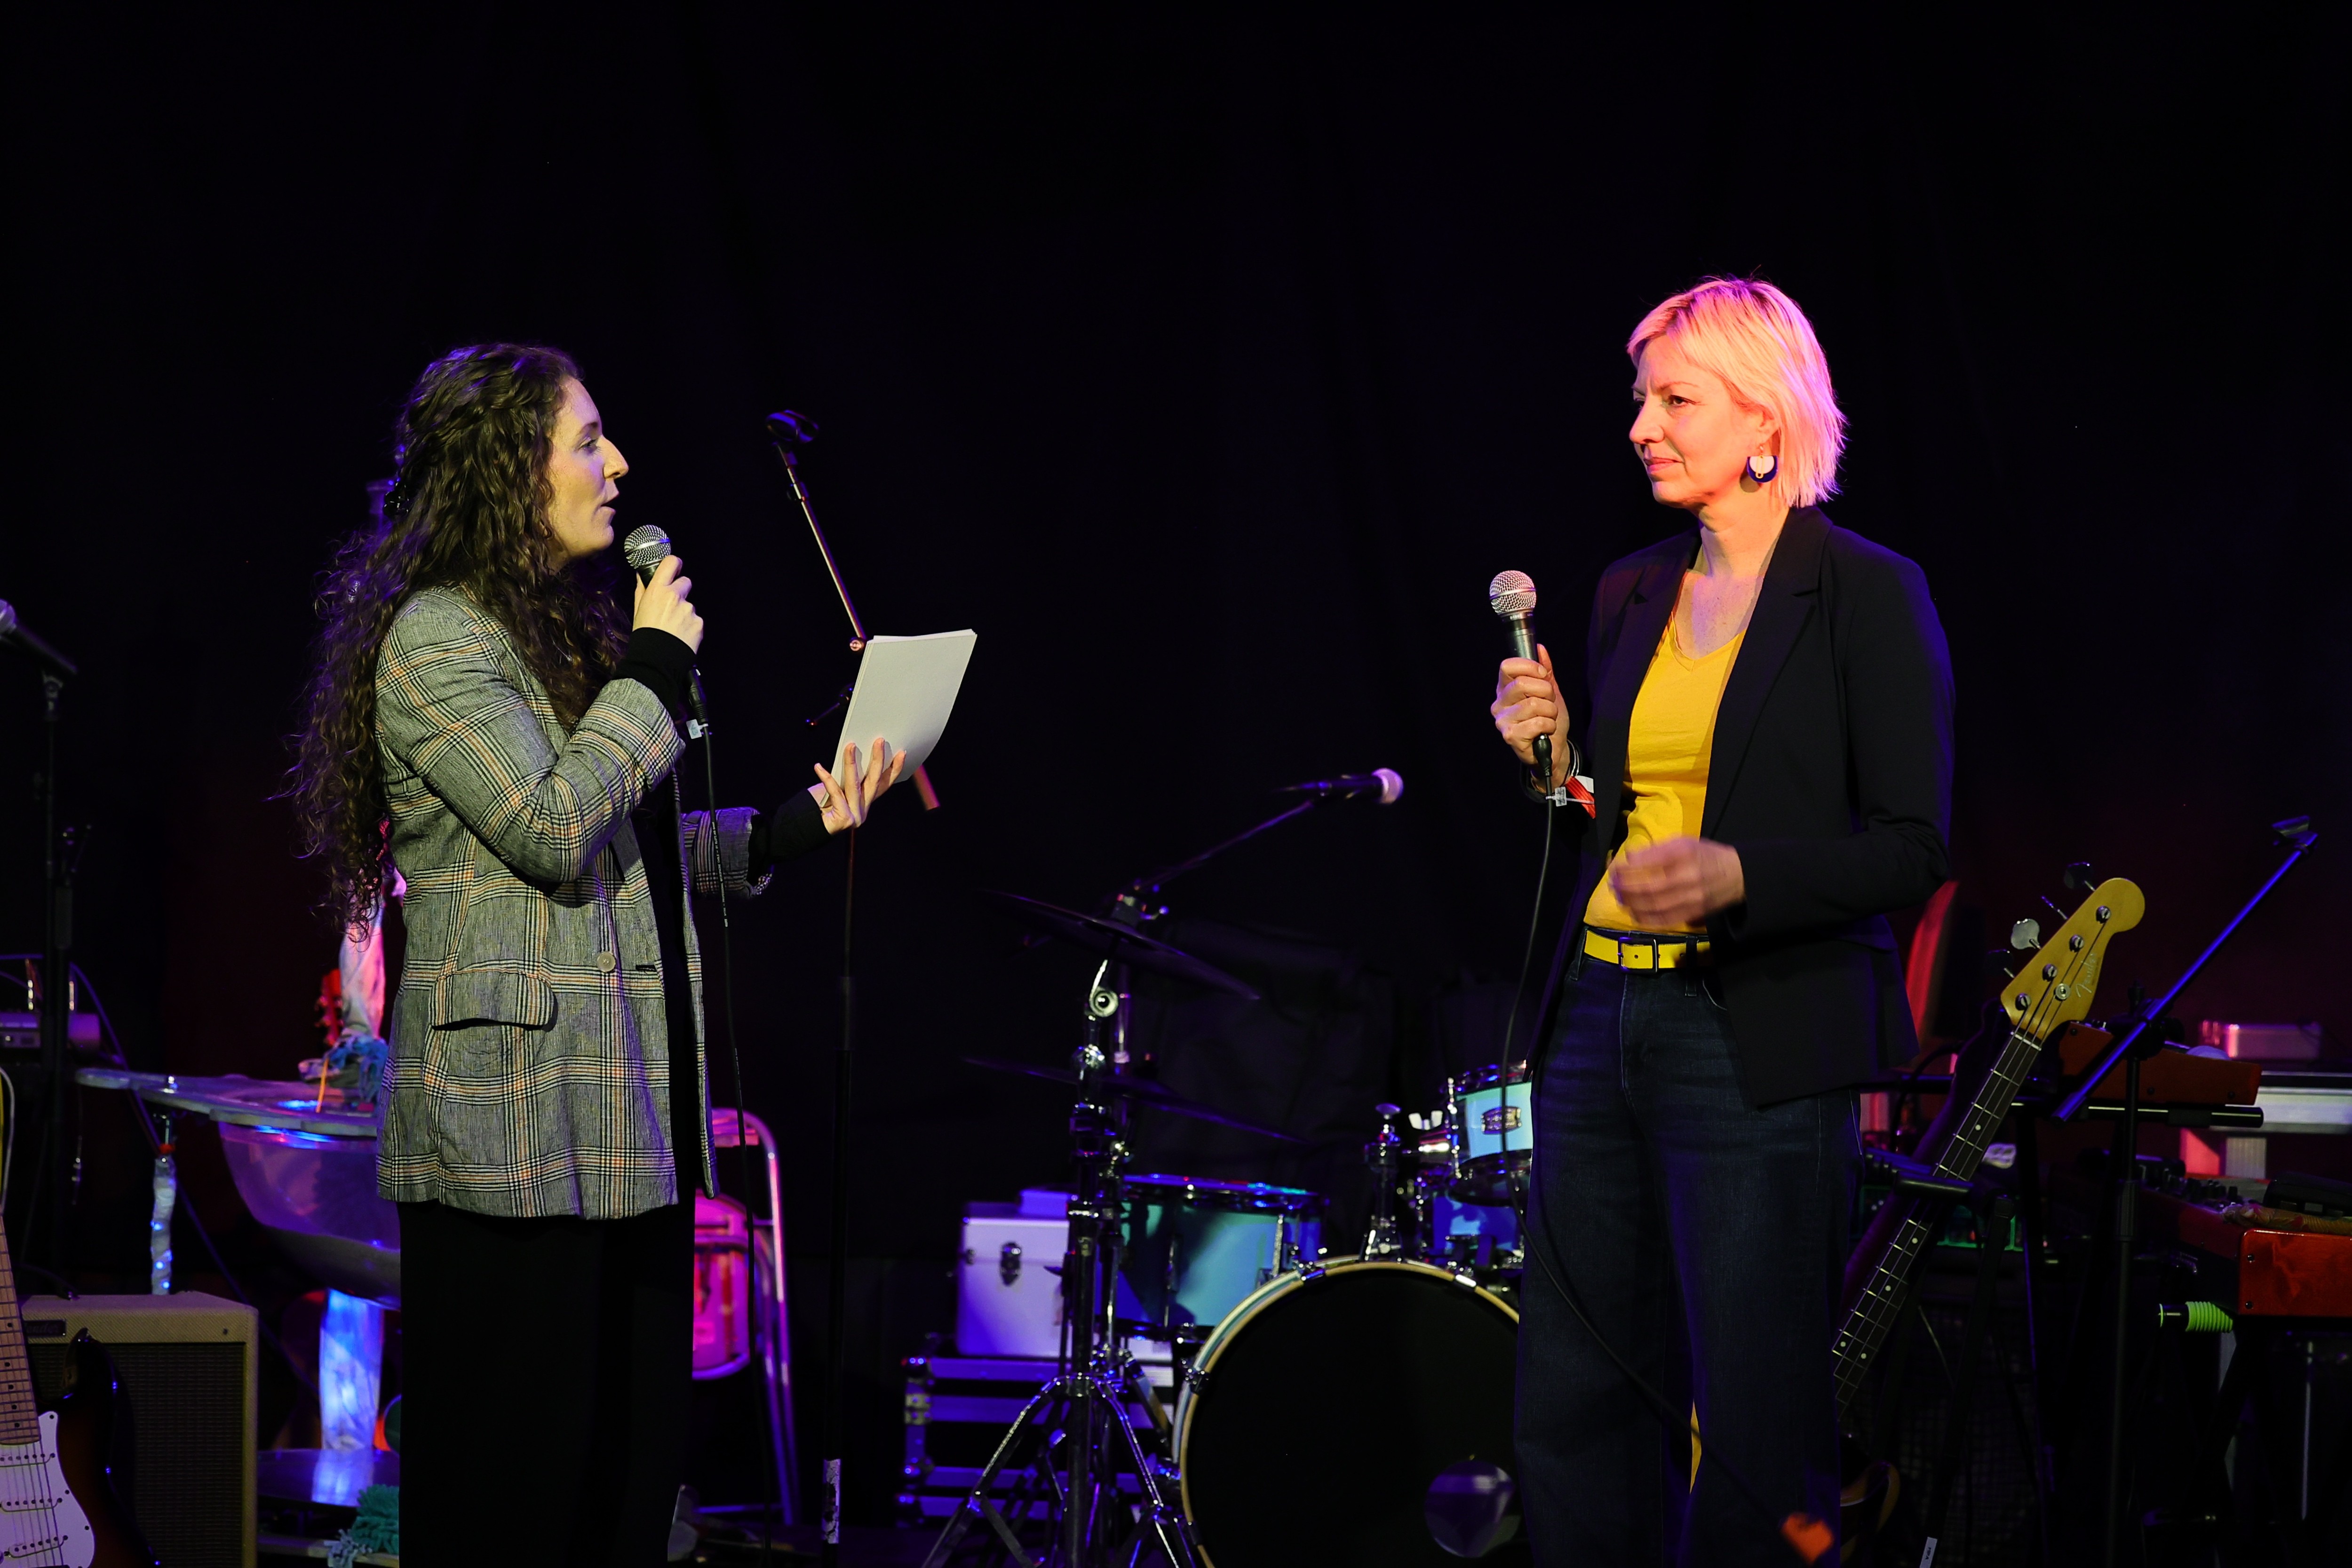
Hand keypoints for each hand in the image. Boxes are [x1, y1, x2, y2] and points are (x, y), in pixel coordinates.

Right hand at [631, 556, 703, 653]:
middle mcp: (675, 597)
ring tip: (673, 628)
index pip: (671, 563)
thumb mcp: (638, 610)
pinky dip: (690, 626)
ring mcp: (689, 610)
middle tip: (671, 607)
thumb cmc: (645, 635)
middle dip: (680, 591)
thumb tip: (641, 576)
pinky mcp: (699, 623)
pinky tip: (681, 635)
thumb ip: (642, 590)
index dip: (675, 564)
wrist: (656, 660)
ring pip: (690, 604)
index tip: (675, 568)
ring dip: (684, 612)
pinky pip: (696, 620)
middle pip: (685, 582)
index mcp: (658, 591)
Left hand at [811, 737, 906, 833]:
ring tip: (850, 746)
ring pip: (855, 785)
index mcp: (865, 802)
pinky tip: (818, 767)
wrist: (806, 826)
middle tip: (879, 741)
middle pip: (874, 781)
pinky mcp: (844, 819)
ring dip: (851, 763)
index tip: (901, 753)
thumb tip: (853, 753)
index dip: (895, 769)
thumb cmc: (820, 805)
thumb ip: (849, 778)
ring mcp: (856, 816)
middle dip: (878, 759)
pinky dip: (826, 779)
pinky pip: (835, 793)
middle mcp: (863, 810)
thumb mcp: (839, 788)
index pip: (885, 784)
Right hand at [1491, 643, 1567, 785]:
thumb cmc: (1548, 720)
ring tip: (1548, 719)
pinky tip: (1545, 731)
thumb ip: (1545, 671)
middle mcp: (1499, 704)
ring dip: (1550, 712)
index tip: (1543, 675)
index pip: (1507, 666)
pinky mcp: (1510, 736)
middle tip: (1549, 702)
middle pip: (1521, 684)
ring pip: (1534, 704)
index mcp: (1505, 689)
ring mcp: (1503, 721)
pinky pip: (1537, 722)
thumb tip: (1540, 649)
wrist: (1554, 749)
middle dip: (1545, 692)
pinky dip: (1548, 726)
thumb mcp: (1550, 692)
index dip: (1529, 667)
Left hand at [1608, 836, 1744, 927]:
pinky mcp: (1693, 913)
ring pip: (1655, 906)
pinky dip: (1646, 918)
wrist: (1737, 875)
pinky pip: (1665, 920)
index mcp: (1684, 854)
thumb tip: (1630, 858)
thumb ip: (1657, 850)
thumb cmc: (1706, 855)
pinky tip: (1635, 913)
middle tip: (1614, 885)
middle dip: (1626, 888)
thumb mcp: (1684, 842)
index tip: (1616, 868)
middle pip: (1650, 887)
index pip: (1650, 861)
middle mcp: (1687, 876)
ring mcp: (1691, 898)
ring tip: (1620, 899)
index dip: (1628, 867)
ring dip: (1632, 904)